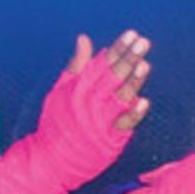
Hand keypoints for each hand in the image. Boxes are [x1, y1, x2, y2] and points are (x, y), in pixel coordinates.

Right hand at [19, 33, 152, 183]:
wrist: (50, 159)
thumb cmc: (55, 122)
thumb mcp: (60, 90)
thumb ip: (76, 65)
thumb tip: (85, 38)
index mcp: (79, 86)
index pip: (102, 63)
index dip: (118, 48)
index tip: (132, 34)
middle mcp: (88, 100)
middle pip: (113, 76)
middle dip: (129, 58)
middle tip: (143, 42)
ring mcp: (98, 119)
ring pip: (119, 96)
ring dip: (133, 81)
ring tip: (144, 64)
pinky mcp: (106, 139)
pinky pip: (122, 124)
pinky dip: (133, 113)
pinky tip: (144, 102)